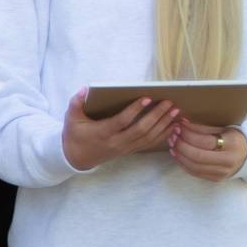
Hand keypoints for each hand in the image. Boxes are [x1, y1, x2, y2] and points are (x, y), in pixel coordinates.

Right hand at [62, 90, 178, 170]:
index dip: (135, 110)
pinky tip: (172, 126)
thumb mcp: (70, 118)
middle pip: (141, 129)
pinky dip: (163, 135)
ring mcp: (125, 148)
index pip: (122, 121)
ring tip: (175, 112)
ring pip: (148, 137)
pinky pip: (149, 144)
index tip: (147, 98)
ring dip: (164, 125)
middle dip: (157, 116)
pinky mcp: (130, 150)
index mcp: (102, 132)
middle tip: (168, 103)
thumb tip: (84, 89)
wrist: (77, 158)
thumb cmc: (75, 135)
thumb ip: (76, 103)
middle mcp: (116, 142)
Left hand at [168, 120, 246, 182]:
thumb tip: (181, 123)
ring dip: (179, 155)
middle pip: (198, 156)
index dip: (188, 134)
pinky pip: (195, 173)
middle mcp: (229, 161)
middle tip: (172, 136)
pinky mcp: (216, 179)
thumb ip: (202, 128)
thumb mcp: (222, 129)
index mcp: (232, 145)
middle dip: (181, 145)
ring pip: (194, 166)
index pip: (205, 141)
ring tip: (172, 144)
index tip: (178, 127)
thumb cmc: (231, 138)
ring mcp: (222, 173)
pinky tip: (177, 154)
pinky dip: (182, 163)